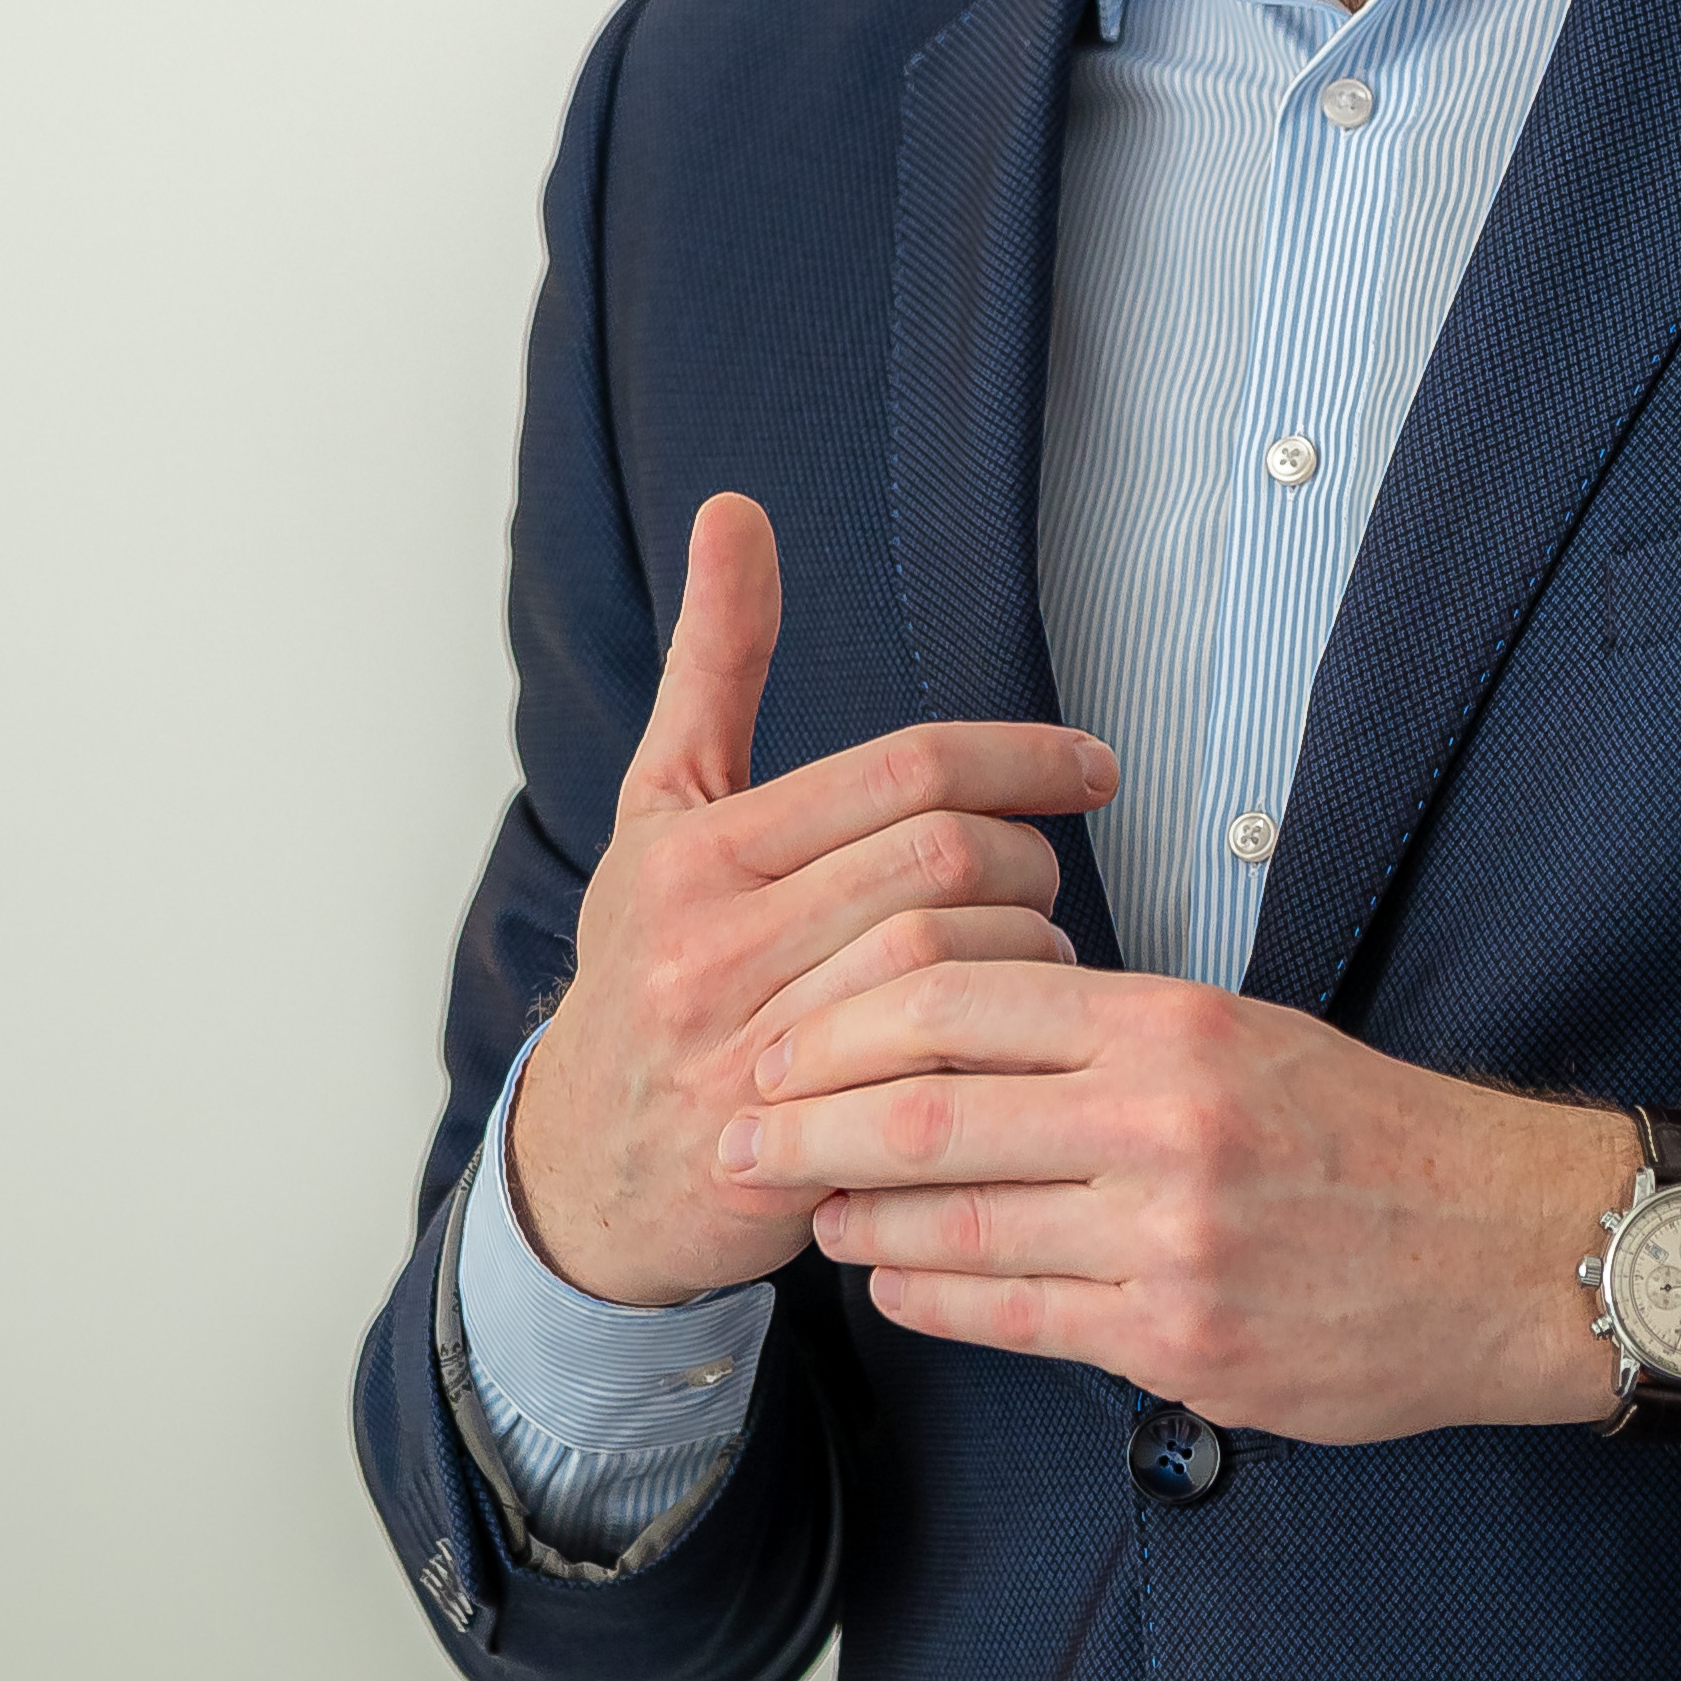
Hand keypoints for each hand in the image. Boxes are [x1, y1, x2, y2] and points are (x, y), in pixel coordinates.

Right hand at [504, 495, 1119, 1308]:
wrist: (586, 1169)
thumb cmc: (647, 968)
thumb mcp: (664, 807)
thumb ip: (717, 662)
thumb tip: (735, 511)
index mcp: (700, 849)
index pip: (903, 770)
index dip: (1023, 757)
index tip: (1094, 766)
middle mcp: (713, 944)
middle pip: (942, 860)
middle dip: (1030, 857)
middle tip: (1046, 873)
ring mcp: (750, 1051)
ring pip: (952, 962)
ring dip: (1028, 952)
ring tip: (1031, 951)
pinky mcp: (789, 1148)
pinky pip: (939, 1074)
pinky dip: (1000, 1044)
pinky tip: (1011, 1036)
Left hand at [730, 961, 1633, 1443]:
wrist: (1505, 1249)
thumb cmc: (1366, 1135)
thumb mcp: (1244, 1034)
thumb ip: (1108, 1031)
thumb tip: (959, 1026)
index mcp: (1171, 1023)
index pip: (958, 994)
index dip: (840, 1019)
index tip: (778, 1036)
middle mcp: (1161, 1122)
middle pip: (924, 1107)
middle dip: (803, 1121)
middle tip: (735, 1129)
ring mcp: (1167, 1240)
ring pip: (950, 1221)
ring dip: (855, 1216)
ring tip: (809, 1205)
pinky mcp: (1178, 1340)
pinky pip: (1008, 1317)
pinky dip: (927, 1292)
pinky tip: (893, 1276)